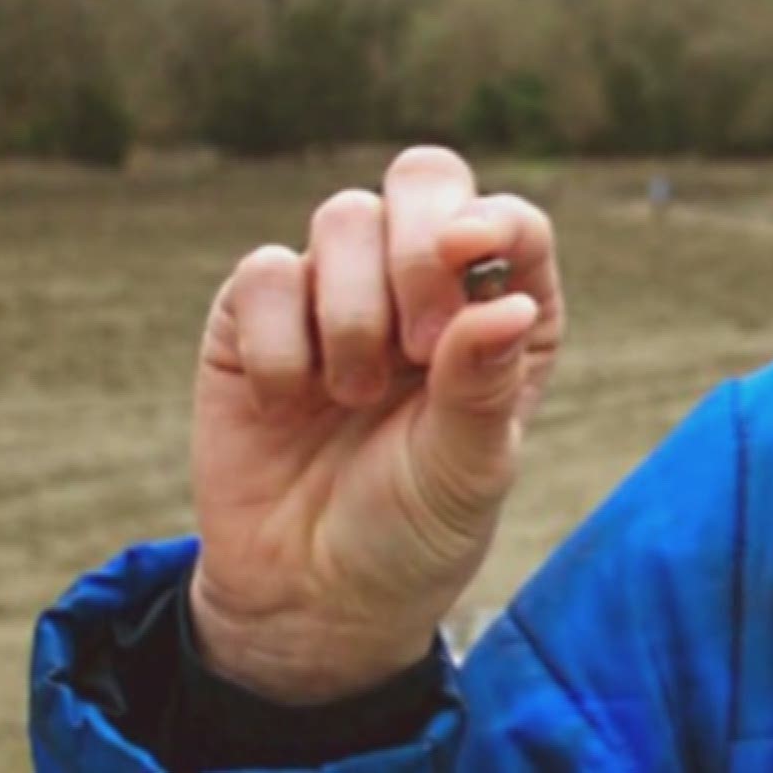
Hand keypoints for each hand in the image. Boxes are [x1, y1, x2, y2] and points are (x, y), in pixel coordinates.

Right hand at [186, 147, 563, 702]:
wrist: (308, 594)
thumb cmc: (412, 528)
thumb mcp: (467, 473)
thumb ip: (482, 387)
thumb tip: (507, 307)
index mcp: (503, 312)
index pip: (513, 224)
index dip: (490, 220)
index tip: (465, 253)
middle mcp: (427, 284)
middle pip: (426, 178)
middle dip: (417, 244)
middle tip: (416, 343)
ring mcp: (341, 288)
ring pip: (344, 216)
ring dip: (352, 313)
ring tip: (353, 397)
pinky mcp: (258, 312)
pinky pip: (262, 271)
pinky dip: (279, 343)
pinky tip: (288, 403)